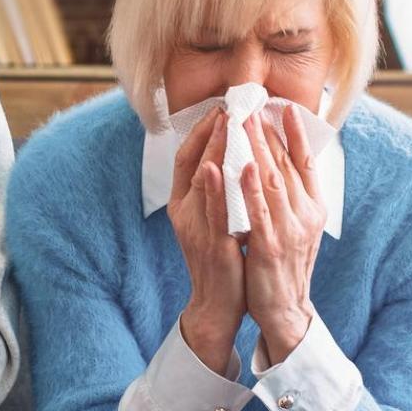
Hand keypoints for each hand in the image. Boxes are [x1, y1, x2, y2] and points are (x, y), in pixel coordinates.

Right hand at [168, 108, 246, 374]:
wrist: (216, 306)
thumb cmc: (221, 260)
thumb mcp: (213, 220)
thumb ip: (216, 191)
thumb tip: (228, 157)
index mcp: (183, 204)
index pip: (186, 157)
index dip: (201, 131)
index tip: (219, 108)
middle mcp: (184, 212)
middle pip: (192, 162)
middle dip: (210, 131)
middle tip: (227, 104)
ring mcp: (196, 228)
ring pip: (201, 182)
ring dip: (213, 150)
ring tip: (224, 122)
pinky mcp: (211, 246)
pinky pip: (212, 213)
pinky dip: (212, 190)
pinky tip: (216, 168)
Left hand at [240, 105, 326, 363]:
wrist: (285, 311)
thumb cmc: (285, 266)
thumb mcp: (296, 227)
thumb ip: (291, 197)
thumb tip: (283, 164)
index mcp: (314, 208)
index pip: (306, 162)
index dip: (297, 133)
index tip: (284, 106)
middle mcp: (306, 215)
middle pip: (287, 165)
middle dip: (268, 132)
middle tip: (253, 104)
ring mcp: (289, 230)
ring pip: (272, 181)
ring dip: (257, 149)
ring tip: (244, 121)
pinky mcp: (269, 246)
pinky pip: (258, 211)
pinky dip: (249, 187)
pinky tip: (239, 165)